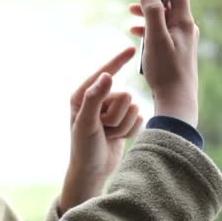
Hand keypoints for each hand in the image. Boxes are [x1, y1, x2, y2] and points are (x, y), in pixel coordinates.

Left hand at [59, 47, 142, 213]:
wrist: (93, 171)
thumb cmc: (84, 148)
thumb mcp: (86, 122)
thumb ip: (95, 98)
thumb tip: (107, 75)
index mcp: (83, 95)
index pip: (104, 74)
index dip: (117, 61)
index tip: (131, 49)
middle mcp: (97, 100)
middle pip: (124, 96)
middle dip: (117, 116)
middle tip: (103, 129)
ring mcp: (111, 110)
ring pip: (133, 108)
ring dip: (123, 125)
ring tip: (108, 135)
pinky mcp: (122, 121)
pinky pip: (139, 118)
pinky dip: (130, 131)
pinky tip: (117, 138)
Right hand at [128, 0, 199, 126]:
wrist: (176, 100)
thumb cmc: (166, 71)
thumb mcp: (155, 38)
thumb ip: (152, 11)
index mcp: (183, 21)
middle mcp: (185, 27)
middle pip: (169, 1)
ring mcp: (180, 39)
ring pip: (162, 16)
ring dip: (146, 11)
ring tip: (129, 11)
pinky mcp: (173, 50)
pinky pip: (160, 30)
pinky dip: (147, 27)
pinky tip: (134, 31)